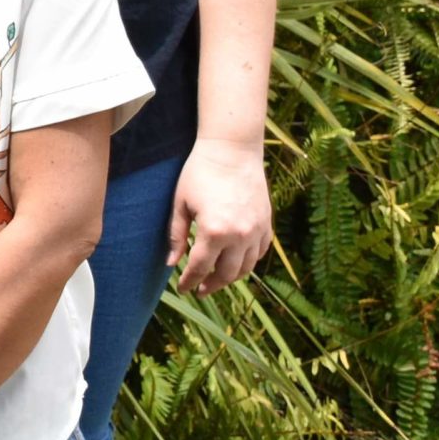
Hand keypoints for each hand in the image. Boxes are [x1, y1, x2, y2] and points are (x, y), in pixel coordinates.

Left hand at [167, 137, 272, 294]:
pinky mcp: (267, 222)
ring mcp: (257, 230)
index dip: (189, 281)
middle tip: (200, 290)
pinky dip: (249, 261)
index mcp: (214, 231)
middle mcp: (240, 235)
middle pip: (226, 273)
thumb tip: (171, 263)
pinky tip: (237, 262)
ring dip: (231, 277)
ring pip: (247, 267)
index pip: (200, 267)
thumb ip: (177, 235)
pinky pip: (261, 251)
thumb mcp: (181, 203)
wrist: (232, 149)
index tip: (183, 288)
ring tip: (217, 279)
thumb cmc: (200, 172)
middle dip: (211, 285)